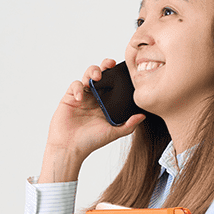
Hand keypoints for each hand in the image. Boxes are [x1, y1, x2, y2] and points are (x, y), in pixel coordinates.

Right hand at [38, 61, 146, 181]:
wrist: (70, 148)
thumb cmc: (90, 142)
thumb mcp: (113, 133)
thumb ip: (129, 125)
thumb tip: (143, 115)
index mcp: (105, 103)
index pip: (113, 83)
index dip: (117, 74)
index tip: (124, 70)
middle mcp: (94, 97)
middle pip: (101, 74)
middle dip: (105, 66)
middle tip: (109, 65)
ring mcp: (82, 96)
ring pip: (87, 75)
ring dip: (92, 71)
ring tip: (96, 77)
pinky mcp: (69, 98)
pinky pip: (74, 85)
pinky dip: (78, 87)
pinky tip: (81, 97)